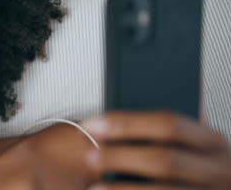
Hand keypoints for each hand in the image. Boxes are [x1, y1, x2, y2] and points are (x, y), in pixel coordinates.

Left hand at [81, 111, 230, 189]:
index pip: (169, 124)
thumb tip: (108, 126)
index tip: (91, 124)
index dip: (126, 123)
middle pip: (165, 159)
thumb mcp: (187, 148)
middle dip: (121, 157)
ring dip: (122, 189)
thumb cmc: (193, 168)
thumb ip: (158, 136)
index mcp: (212, 142)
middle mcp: (219, 169)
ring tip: (93, 187)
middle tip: (89, 156)